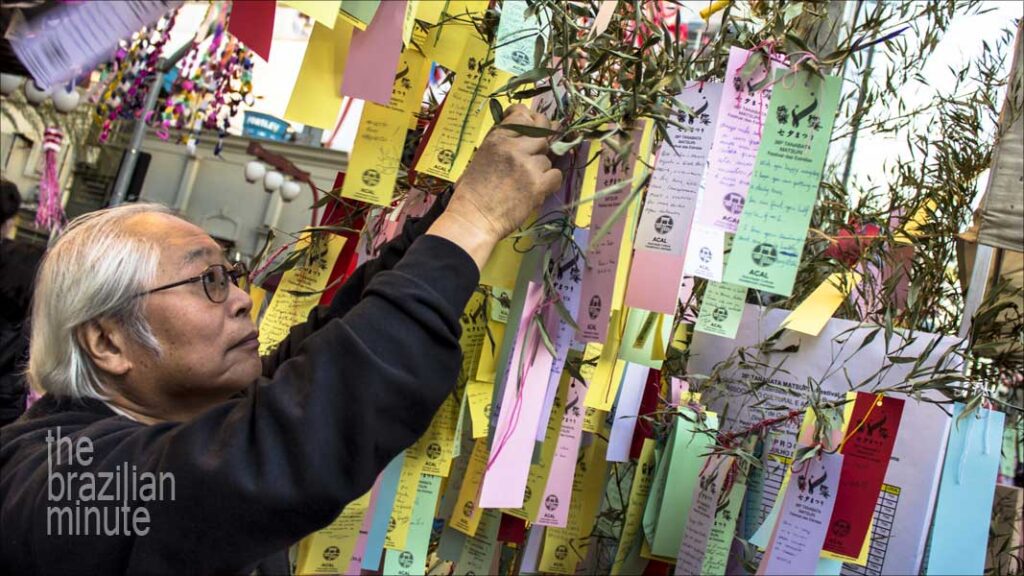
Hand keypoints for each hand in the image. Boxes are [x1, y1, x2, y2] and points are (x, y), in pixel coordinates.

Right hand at [427, 105, 562, 269]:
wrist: (473, 218)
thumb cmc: (472, 192)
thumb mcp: (481, 156)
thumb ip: (501, 143)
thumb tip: (522, 135)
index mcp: (497, 138)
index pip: (523, 114)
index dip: (531, 118)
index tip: (532, 123)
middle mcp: (514, 147)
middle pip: (543, 132)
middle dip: (546, 138)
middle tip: (543, 147)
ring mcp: (528, 165)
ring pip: (548, 158)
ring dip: (542, 168)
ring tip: (528, 180)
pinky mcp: (538, 184)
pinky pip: (556, 174)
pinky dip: (550, 182)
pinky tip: (538, 188)